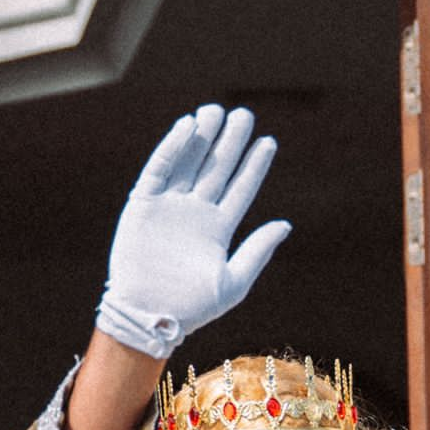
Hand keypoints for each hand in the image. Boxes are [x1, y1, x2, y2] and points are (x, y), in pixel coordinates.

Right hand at [95, 105, 290, 358]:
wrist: (148, 317)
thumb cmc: (192, 308)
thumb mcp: (233, 281)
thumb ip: (258, 251)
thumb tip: (285, 225)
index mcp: (218, 228)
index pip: (240, 188)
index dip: (254, 165)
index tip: (268, 142)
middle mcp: (195, 212)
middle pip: (216, 168)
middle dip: (230, 142)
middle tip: (243, 115)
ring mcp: (169, 207)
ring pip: (189, 162)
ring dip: (202, 137)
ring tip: (216, 112)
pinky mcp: (143, 204)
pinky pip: (159, 169)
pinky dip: (172, 147)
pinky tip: (188, 127)